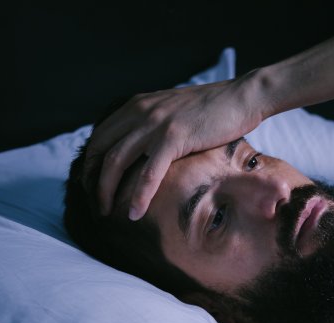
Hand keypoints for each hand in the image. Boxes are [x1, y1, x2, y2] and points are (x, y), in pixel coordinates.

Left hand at [85, 77, 263, 219]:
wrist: (243, 97)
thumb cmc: (214, 109)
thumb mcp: (173, 111)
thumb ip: (153, 124)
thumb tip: (144, 150)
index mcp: (136, 105)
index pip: (99, 136)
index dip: (90, 163)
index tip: (91, 186)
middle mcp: (139, 111)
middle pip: (100, 150)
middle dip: (91, 180)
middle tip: (94, 203)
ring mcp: (155, 123)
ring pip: (116, 162)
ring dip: (107, 191)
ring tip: (106, 213)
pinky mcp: (174, 137)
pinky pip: (149, 173)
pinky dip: (139, 196)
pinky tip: (135, 214)